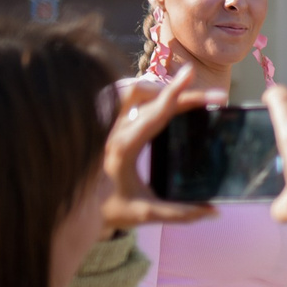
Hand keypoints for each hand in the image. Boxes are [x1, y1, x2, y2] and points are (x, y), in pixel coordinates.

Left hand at [99, 70, 218, 231]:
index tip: (191, 72)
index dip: (174, 92)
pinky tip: (161, 103)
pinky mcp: (106, 125)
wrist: (73, 208)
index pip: (154, 113)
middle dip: (182, 91)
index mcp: (124, 148)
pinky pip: (125, 99)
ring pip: (133, 91)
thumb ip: (181, 213)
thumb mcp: (146, 213)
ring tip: (186, 99)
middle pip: (149, 96)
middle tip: (212, 97)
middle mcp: (113, 131)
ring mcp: (107, 125)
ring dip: (161, 90)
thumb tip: (214, 211)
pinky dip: (147, 95)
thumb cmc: (107, 209)